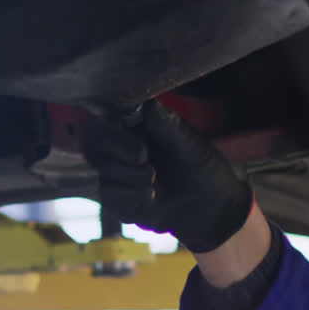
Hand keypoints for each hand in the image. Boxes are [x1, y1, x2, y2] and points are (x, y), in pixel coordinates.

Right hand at [82, 101, 253, 253]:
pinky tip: (150, 197)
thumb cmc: (202, 166)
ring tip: (153, 179)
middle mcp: (119, 149)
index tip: (138, 137)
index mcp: (134, 127)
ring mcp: (117, 176)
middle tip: (143, 157)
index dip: (116, 129)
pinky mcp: (118, 201)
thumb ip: (166, 124)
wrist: (212, 206)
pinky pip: (108, 197)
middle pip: (95, 144)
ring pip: (100, 172)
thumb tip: (147, 103)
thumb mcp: (189, 143)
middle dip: (118, 149)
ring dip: (127, 175)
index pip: (107, 119)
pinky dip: (128, 197)